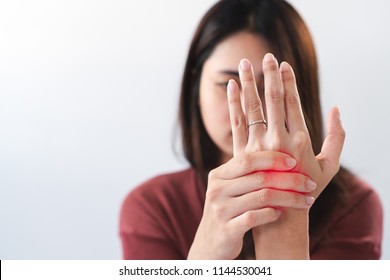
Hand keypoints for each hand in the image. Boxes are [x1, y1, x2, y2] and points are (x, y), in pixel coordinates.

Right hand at [187, 151, 315, 259]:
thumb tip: (275, 147)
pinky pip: (255, 217)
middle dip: (290, 179)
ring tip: (306, 200)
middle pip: (259, 178)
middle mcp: (216, 190)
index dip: (273, 158)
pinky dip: (272, 214)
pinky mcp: (227, 229)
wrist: (210, 244)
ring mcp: (220, 210)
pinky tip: (281, 214)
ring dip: (289, 198)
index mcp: (218, 175)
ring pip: (262, 197)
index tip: (294, 162)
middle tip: (309, 184)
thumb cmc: (228, 211)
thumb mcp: (229, 188)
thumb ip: (244, 171)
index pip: (248, 159)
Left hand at [227, 53, 344, 258]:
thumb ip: (338, 137)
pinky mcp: (241, 154)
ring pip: (252, 108)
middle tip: (265, 56)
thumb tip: (337, 109)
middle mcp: (277, 140)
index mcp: (300, 140)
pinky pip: (236, 124)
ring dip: (248, 84)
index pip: (292, 103)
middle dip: (269, 76)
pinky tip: (230, 87)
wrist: (278, 216)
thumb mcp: (330, 167)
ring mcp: (257, 147)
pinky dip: (233, 104)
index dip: (288, 81)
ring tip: (243, 64)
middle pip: (272, 100)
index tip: (283, 64)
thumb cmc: (307, 191)